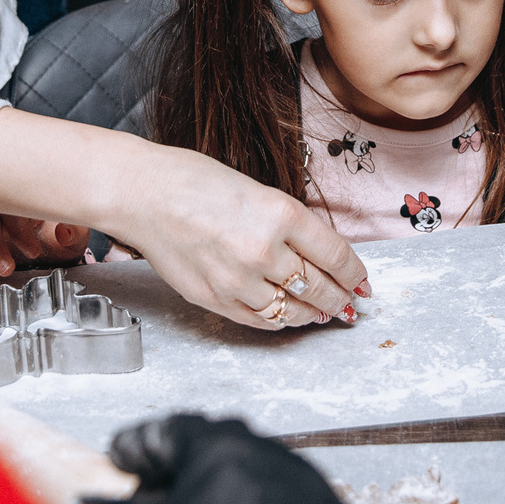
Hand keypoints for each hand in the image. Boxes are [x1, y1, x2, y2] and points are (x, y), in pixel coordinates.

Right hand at [0, 211, 89, 282]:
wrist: (56, 257)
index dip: (19, 229)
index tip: (33, 252)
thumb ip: (74, 231)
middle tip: (8, 268)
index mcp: (26, 208)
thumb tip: (64, 231)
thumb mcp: (75, 239)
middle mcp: (3, 215)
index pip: (14, 207)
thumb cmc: (62, 242)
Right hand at [106, 140, 366, 331]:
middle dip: (340, 298)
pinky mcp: (214, 298)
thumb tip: (320, 255)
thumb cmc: (193, 181)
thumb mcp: (258, 191)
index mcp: (280, 214)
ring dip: (314, 314)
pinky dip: (281, 321)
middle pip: (319, 287)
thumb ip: (290, 224)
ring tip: (324, 312)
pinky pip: (260, 320)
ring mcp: (237, 279)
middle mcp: (262, 250)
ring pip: (292, 310)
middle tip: (349, 302)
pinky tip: (290, 315)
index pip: (336, 255)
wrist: (142, 194)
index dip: (355, 273)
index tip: (363, 281)